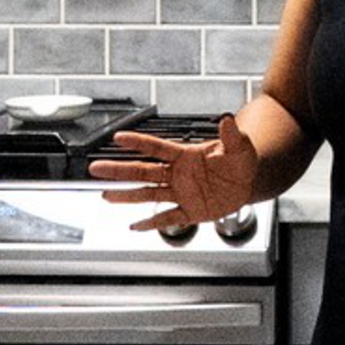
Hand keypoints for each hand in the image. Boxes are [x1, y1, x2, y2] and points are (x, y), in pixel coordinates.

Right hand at [92, 114, 261, 229]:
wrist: (247, 183)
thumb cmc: (240, 161)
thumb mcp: (240, 147)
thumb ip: (231, 136)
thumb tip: (228, 119)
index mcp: (186, 155)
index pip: (158, 148)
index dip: (138, 142)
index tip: (118, 137)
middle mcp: (178, 174)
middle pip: (143, 171)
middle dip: (119, 170)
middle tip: (96, 168)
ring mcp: (181, 193)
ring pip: (148, 194)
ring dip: (127, 195)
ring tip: (106, 195)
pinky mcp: (189, 211)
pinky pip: (167, 218)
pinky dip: (151, 223)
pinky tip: (135, 226)